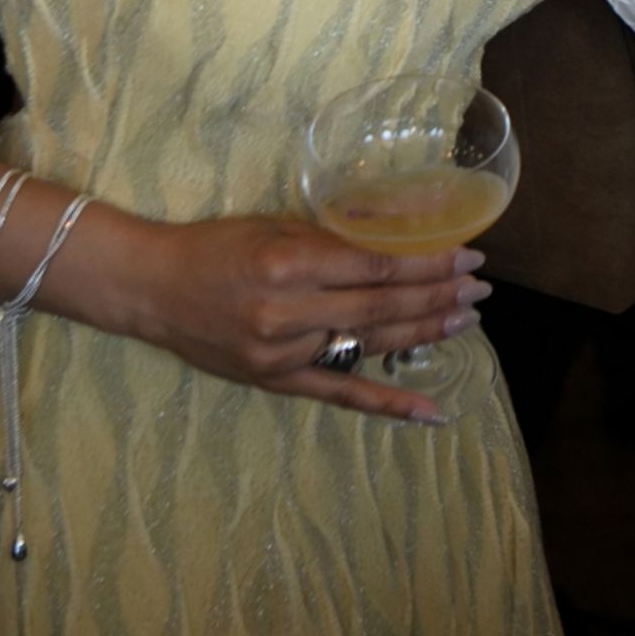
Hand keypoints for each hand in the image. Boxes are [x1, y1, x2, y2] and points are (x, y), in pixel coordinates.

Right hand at [127, 212, 489, 421]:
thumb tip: (400, 236)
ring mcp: (283, 354)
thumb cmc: (216, 246)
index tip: (466, 256)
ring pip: (368, 346)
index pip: (375, 267)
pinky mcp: (277, 382)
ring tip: (466, 320)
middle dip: (437, 297)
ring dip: (424, 333)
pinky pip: (341, 395)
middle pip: (381, 307)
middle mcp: (288, 313)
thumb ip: (333, 237)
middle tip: (480, 288)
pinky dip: (388, 404)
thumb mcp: (275, 226)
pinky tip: (430, 410)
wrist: (154, 289)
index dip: (426, 264)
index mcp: (288, 265)